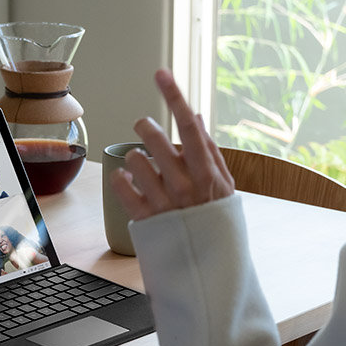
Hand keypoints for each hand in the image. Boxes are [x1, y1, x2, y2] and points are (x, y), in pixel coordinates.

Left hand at [111, 68, 234, 220]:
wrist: (210, 272)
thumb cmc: (217, 223)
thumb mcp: (225, 187)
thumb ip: (210, 151)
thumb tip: (196, 115)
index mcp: (208, 174)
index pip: (191, 126)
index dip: (175, 96)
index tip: (161, 73)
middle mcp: (185, 186)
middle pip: (155, 138)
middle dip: (147, 126)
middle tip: (146, 128)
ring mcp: (164, 204)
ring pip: (134, 159)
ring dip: (134, 157)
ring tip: (141, 165)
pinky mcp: (145, 220)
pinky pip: (122, 188)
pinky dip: (120, 179)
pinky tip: (127, 180)